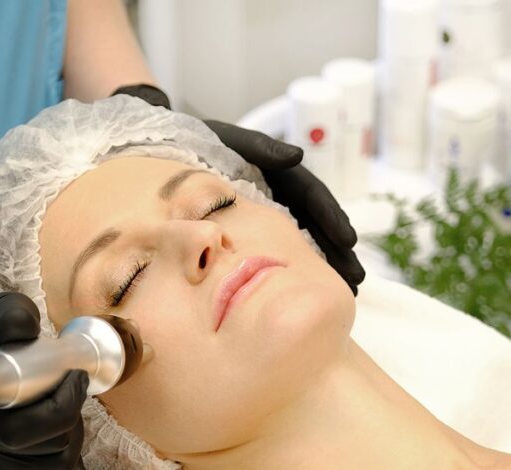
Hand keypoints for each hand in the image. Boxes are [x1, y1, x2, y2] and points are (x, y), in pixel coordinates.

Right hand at [0, 293, 88, 469]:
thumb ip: (12, 316)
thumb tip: (24, 333)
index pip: (22, 430)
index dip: (61, 404)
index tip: (73, 375)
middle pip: (50, 449)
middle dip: (72, 415)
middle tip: (69, 387)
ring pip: (55, 469)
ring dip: (73, 439)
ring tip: (63, 409)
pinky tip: (65, 448)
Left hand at [112, 84, 365, 293]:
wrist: (154, 147)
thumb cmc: (194, 138)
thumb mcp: (227, 137)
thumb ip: (259, 147)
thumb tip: (295, 155)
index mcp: (276, 171)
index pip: (311, 196)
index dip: (330, 217)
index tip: (347, 240)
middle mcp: (276, 192)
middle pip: (315, 223)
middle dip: (337, 250)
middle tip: (355, 277)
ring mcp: (263, 212)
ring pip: (300, 240)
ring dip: (324, 263)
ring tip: (344, 289)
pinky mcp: (247, 230)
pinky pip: (275, 250)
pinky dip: (294, 268)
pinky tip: (305, 290)